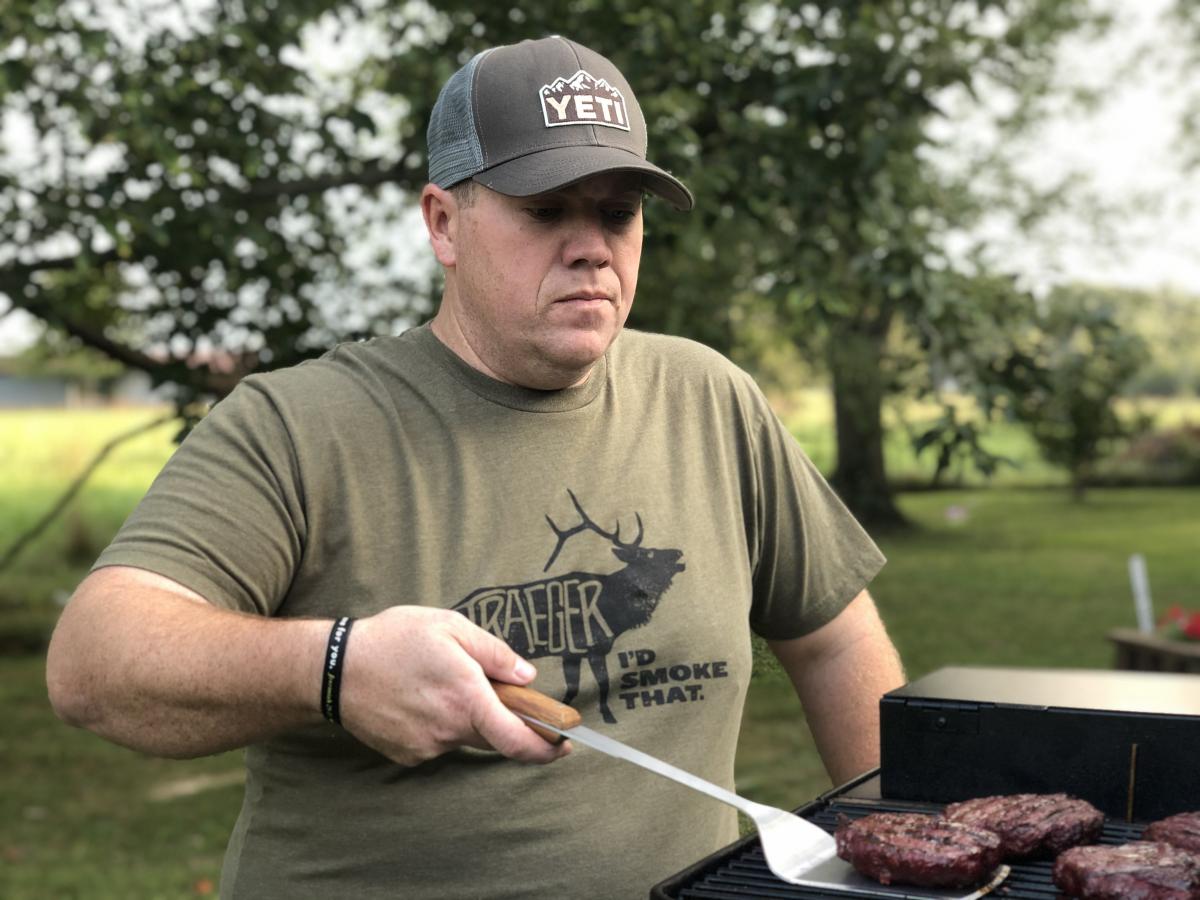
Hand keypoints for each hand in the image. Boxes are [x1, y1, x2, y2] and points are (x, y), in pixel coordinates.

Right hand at [337, 606, 570, 765]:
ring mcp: (427, 746)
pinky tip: (416, 698)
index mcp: (466, 697)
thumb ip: (494, 653)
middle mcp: (449, 729)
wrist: (334, 669)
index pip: (517, 738)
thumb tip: (528, 678)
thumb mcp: (449, 627)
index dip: (546, 748)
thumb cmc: (394, 639)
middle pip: (494, 736)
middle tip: (484, 686)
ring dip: (465, 717)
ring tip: (435, 682)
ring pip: (464, 737)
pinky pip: (438, 742)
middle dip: (502, 719)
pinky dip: (439, 724)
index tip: (564, 745)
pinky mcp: (408, 755)